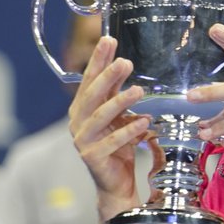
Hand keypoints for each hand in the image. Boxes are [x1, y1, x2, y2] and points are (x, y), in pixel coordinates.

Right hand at [67, 36, 151, 220]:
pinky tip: (144, 121)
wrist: (114, 183)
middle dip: (107, 76)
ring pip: (100, 117)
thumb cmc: (118, 145)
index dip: (98, 60)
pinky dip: (129, 131)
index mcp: (82, 108)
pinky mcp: (92, 157)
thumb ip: (118, 92)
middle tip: (125, 61)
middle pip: (92, 95)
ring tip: (139, 90)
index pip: (89, 79)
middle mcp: (78, 122)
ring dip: (120, 102)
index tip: (109, 39)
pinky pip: (112, 142)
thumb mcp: (119, 115)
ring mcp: (83, 140)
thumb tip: (124, 62)